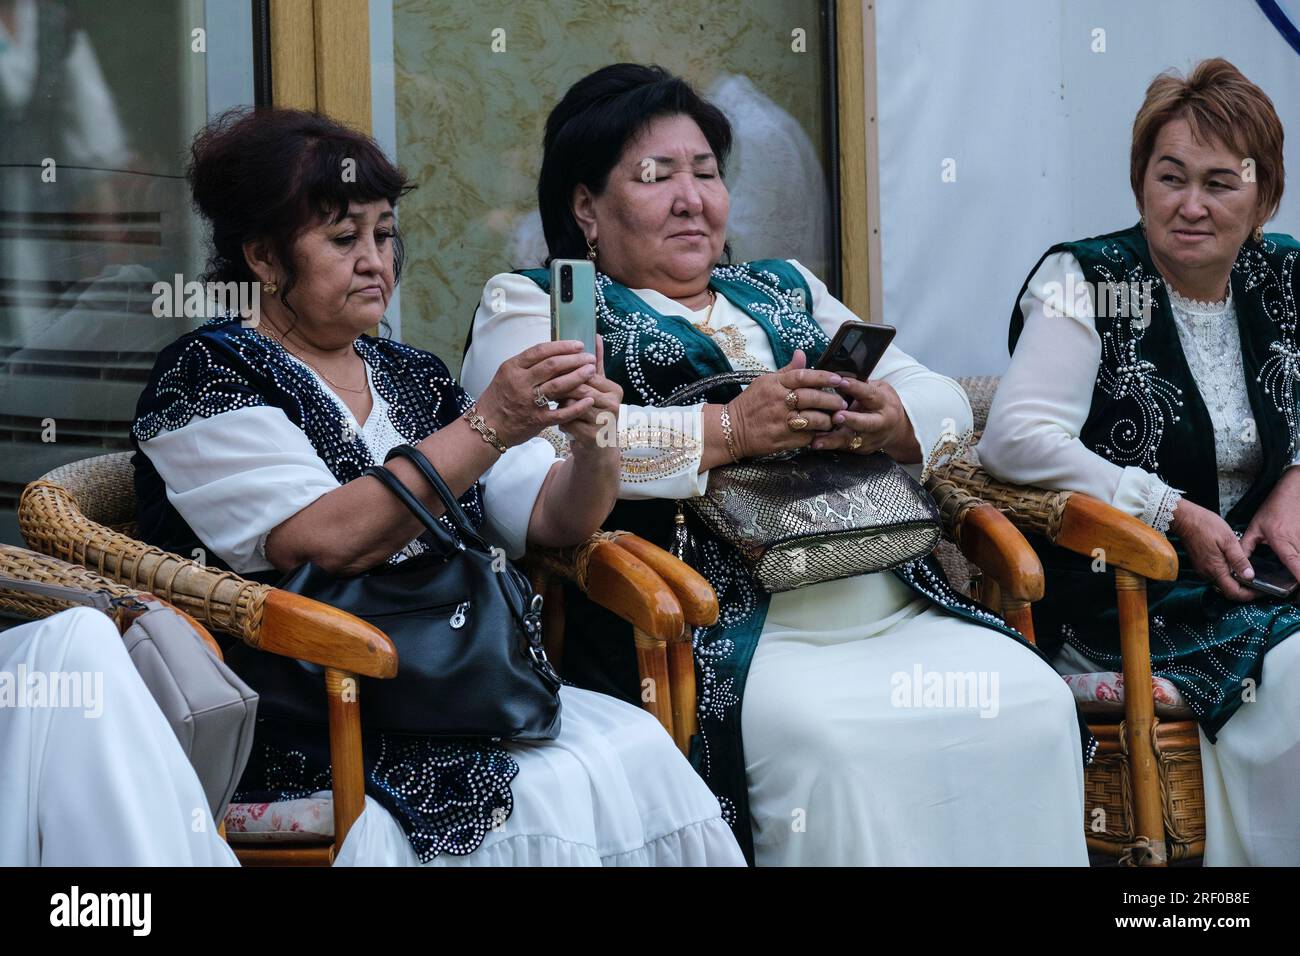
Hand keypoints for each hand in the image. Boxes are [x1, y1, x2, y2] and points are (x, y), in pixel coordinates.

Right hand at [475, 340, 598, 446]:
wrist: (487, 426)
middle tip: (589, 358)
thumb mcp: (507, 374)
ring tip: (592, 372)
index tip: (578, 345)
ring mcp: (528, 402)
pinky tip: (589, 400)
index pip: (540, 351)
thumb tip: (554, 354)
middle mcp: (520, 383)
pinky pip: (560, 413)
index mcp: (513, 368)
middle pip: (552, 366)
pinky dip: (576, 407)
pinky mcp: (536, 420)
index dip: (562, 346)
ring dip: (578, 377)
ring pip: (558, 386)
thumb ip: (527, 365)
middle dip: (575, 360)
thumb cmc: (498, 399)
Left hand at [559, 335, 622, 451]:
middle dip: (560, 387)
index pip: (587, 374)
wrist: (598, 450)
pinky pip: (569, 423)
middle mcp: (614, 405)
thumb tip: (595, 336)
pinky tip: (556, 421)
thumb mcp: (596, 388)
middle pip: (579, 388)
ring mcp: (605, 422)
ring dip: (559, 404)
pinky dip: (559, 421)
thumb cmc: (593, 414)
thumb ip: (595, 364)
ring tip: (550, 402)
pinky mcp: (593, 437)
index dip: (568, 370)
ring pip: (572, 405)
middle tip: (544, 384)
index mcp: (614, 390)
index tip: (551, 370)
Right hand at [729, 349, 846, 456]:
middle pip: (811, 398)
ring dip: (827, 420)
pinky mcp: (782, 440)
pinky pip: (806, 437)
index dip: (824, 377)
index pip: (803, 376)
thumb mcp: (764, 382)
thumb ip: (787, 370)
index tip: (838, 380)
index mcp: (775, 384)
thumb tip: (802, 353)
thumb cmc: (750, 404)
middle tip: (843, 402)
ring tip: (833, 419)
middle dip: (831, 400)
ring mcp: (780, 422)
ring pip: (812, 419)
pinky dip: (816, 435)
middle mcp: (778, 402)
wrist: (730, 429)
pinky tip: (820, 433)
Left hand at [810, 377, 915, 458]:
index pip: (870, 394)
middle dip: (851, 420)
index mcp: (884, 403)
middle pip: (866, 423)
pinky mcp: (862, 450)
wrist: (897, 430)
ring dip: (833, 440)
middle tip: (836, 417)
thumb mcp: (878, 389)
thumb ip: (861, 385)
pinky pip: (844, 448)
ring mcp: (871, 438)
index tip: (841, 382)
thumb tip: (837, 376)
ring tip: (817, 440)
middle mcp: (879, 423)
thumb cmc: (882, 403)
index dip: (856, 388)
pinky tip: (814, 443)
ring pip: (852, 440)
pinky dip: (829, 445)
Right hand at [1171, 498, 1257, 601]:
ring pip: (1222, 582)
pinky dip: (1228, 574)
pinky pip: (1216, 574)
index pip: (1234, 592)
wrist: (1184, 519)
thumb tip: (1250, 576)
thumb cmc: (1205, 526)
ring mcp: (1202, 569)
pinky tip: (1234, 564)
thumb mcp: (1228, 540)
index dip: (1249, 595)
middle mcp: (1207, 573)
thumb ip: (1239, 560)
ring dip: (1236, 581)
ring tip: (1249, 572)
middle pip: (1228, 590)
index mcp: (1215, 569)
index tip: (1261, 591)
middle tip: (1260, 583)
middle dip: (1245, 590)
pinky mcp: (1200, 564)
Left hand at [1239, 466, 1299, 584]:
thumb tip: (1238, 564)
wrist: (1296, 490)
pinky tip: (1297, 568)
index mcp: (1283, 542)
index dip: (1299, 582)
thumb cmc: (1277, 506)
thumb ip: (1246, 546)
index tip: (1296, 594)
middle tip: (1295, 595)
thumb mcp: (1256, 527)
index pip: (1296, 567)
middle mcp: (1299, 543)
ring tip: (1295, 584)